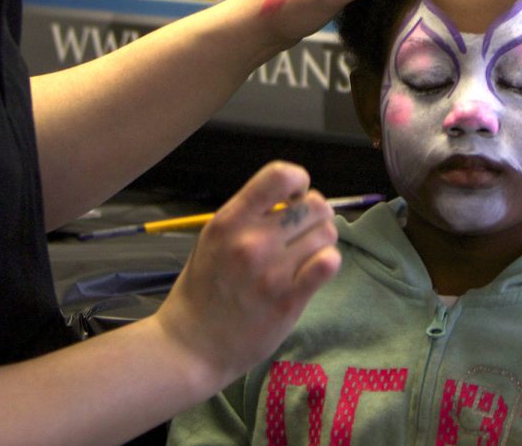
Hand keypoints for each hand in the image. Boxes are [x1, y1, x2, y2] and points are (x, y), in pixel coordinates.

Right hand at [154, 162, 340, 391]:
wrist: (192, 345)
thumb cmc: (204, 288)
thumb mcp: (215, 238)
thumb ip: (250, 214)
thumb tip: (295, 196)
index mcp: (230, 221)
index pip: (280, 176)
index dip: (299, 181)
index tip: (294, 197)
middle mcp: (251, 242)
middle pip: (314, 205)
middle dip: (316, 214)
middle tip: (304, 231)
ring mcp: (271, 272)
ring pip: (326, 233)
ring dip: (322, 240)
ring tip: (306, 253)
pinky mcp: (288, 301)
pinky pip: (329, 263)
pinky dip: (329, 261)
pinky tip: (316, 268)